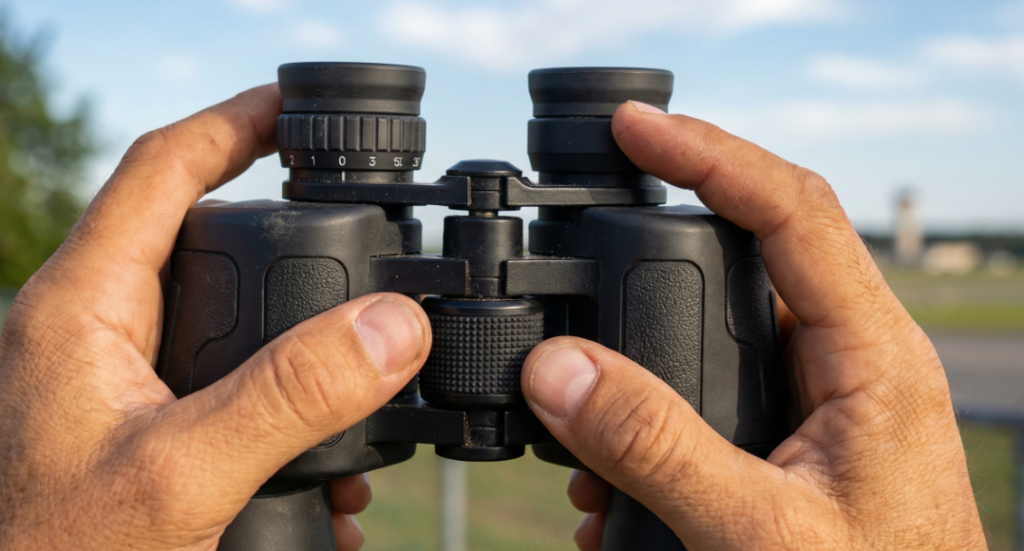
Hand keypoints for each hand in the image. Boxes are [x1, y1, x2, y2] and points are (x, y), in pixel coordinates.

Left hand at [0, 85, 430, 549]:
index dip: (232, 125)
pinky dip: (285, 407)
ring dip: (295, 342)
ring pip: (221, 321)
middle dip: (283, 237)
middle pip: (199, 239)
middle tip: (351, 235)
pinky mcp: (137, 427)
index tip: (296, 108)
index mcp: (82, 308)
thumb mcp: (183, 476)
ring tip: (360, 371)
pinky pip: (224, 389)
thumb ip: (289, 395)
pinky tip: (326, 460)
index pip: (161, 172)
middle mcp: (95, 332)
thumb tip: (390, 327)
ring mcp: (116, 382)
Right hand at [522, 101, 985, 549]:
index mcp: (872, 356)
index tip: (634, 129)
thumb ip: (656, 449)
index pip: (791, 209)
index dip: (708, 154)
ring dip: (639, 362)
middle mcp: (848, 357)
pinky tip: (611, 477)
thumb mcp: (759, 532)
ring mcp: (818, 394)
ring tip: (579, 414)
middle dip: (653, 254)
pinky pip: (710, 392)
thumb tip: (560, 370)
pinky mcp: (792, 432)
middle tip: (583, 250)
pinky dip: (648, 420)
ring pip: (717, 331)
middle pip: (745, 254)